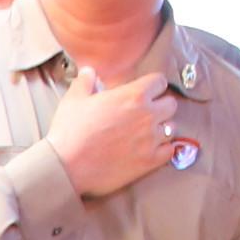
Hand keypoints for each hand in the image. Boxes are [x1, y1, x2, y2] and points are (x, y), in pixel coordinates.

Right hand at [48, 70, 186, 201]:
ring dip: (161, 129)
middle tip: (146, 113)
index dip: (152, 86)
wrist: (67, 167)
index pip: (159, 81)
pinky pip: (169, 150)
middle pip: (170, 104)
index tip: (144, 92)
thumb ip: (86, 81)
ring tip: (146, 133)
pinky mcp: (150, 161)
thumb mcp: (74, 99)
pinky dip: (163, 149)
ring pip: (171, 128)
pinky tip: (150, 149)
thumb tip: (89, 72)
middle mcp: (148, 115)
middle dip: (160, 106)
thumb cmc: (69, 132)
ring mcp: (151, 139)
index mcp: (133, 95)